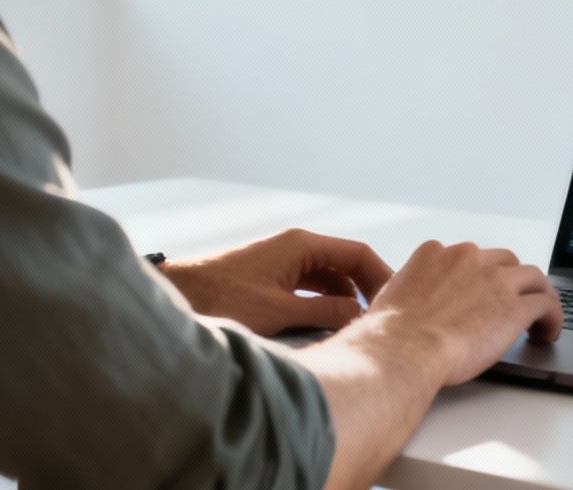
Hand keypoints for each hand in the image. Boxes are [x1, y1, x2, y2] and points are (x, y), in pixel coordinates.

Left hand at [159, 228, 392, 335]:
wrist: (176, 294)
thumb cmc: (221, 296)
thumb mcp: (278, 311)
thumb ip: (323, 312)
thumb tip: (359, 316)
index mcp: (302, 245)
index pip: (358, 253)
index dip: (381, 277)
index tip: (397, 302)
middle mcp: (296, 248)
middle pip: (346, 266)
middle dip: (366, 290)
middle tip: (384, 319)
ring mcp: (284, 263)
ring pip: (329, 279)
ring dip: (345, 300)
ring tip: (361, 328)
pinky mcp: (272, 279)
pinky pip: (311, 288)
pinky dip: (325, 304)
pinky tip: (331, 326)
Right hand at [361, 241, 562, 387]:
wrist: (402, 350)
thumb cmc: (389, 335)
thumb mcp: (391, 298)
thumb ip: (410, 292)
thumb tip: (412, 306)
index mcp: (435, 254)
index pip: (468, 257)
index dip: (479, 276)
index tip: (482, 292)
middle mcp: (468, 258)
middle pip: (504, 261)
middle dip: (510, 281)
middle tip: (512, 303)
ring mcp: (494, 280)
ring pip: (532, 277)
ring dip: (538, 295)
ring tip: (540, 316)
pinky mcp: (515, 307)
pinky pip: (546, 304)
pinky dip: (552, 316)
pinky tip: (548, 332)